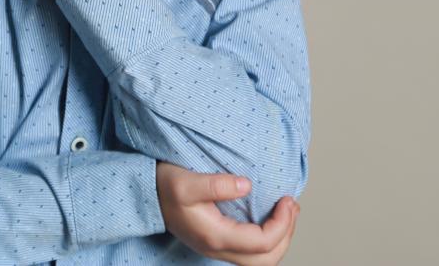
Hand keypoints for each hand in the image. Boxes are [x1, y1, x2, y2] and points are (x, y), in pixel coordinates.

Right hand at [156, 161, 299, 265]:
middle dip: (286, 234)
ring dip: (280, 239)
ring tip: (288, 213)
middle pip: (266, 260)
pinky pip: (251, 253)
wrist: (145, 196)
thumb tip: (247, 185)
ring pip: (260, 261)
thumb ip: (216, 184)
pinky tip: (271, 219)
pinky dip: (268, 240)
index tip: (287, 199)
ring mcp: (217, 248)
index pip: (262, 242)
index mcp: (215, 236)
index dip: (283, 224)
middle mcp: (218, 248)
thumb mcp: (186, 182)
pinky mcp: (218, 242)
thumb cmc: (164, 187)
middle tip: (292, 206)